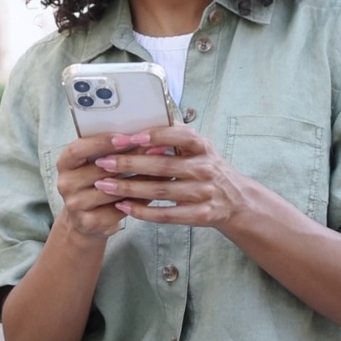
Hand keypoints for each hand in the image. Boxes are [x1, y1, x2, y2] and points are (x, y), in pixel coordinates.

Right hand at [54, 134, 152, 238]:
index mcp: (64, 163)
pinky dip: (139, 199)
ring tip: (162, 168)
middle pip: (100, 169)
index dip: (102, 142)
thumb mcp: (93, 163)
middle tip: (155, 149)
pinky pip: (119, 208)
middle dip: (130, 158)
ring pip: (113, 189)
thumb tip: (141, 133)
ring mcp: (75, 205)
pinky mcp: (89, 222)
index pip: (79, 149)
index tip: (128, 137)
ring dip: (140, 179)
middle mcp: (65, 183)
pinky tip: (154, 191)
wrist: (87, 220)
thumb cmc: (95, 183)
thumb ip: (108, 149)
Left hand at [90, 126, 248, 228]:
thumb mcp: (199, 148)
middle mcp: (205, 169)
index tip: (130, 137)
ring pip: (161, 191)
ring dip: (129, 188)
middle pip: (163, 166)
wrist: (237, 201)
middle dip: (130, 164)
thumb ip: (175, 136)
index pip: (181, 137)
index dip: (156, 136)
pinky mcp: (200, 215)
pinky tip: (123, 206)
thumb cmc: (207, 168)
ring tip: (104, 184)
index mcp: (203, 147)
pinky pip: (167, 214)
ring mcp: (204, 194)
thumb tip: (141, 124)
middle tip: (103, 162)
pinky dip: (143, 211)